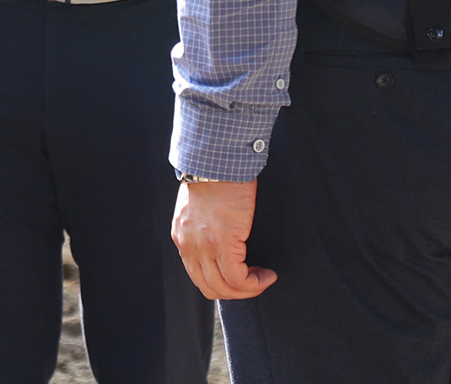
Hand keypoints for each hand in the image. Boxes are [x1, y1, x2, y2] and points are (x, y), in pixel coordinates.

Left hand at [173, 177, 276, 300]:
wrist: (218, 158)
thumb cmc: (216, 177)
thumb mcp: (200, 208)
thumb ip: (203, 229)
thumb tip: (220, 243)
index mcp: (182, 237)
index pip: (198, 277)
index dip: (223, 284)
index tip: (243, 276)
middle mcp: (188, 246)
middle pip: (210, 288)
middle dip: (236, 291)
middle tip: (256, 282)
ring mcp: (204, 246)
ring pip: (226, 288)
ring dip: (249, 289)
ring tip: (264, 278)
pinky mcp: (222, 242)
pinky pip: (239, 278)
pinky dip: (256, 282)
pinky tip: (268, 274)